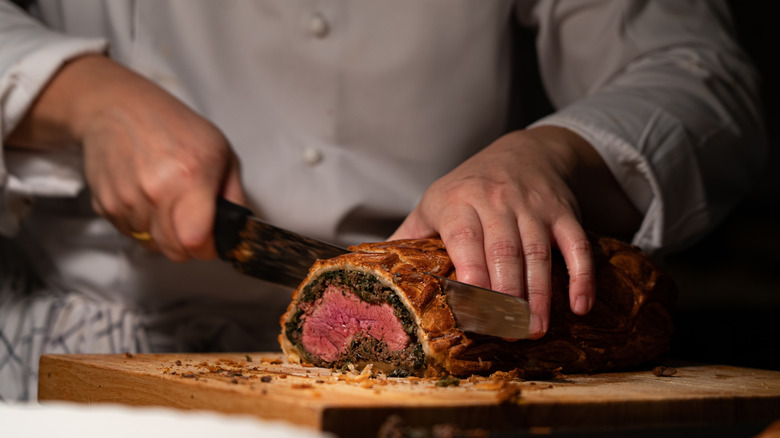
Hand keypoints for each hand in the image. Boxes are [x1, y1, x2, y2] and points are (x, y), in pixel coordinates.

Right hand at [7, 55, 245, 260]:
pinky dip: (142, 224)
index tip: (213, 241)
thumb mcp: (221, 152)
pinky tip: (147, 197)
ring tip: (168, 201)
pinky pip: (130, 233)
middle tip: (194, 225)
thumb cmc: (173, 126)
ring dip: (163, 232)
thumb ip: (234, 196)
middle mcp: (155, 192)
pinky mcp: (105, 204)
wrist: (117, 107)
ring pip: (151, 244)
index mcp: (190, 178)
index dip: (209, 248)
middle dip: (188, 245)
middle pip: (174, 251)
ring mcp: (127, 200)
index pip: (196, 242)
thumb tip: (239, 230)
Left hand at [390, 126, 640, 337]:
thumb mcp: (432, 203)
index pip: (464, 240)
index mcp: (457, 202)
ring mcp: (533, 206)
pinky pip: (576, 245)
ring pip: (538, 253)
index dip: (470, 276)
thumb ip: (406, 237)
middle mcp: (496, 200)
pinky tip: (581, 307)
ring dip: (540, 295)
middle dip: (506, 296)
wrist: (523, 151)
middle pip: (504, 252)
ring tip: (535, 329)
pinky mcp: (563, 212)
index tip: (472, 313)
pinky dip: (582, 276)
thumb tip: (366, 270)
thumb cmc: (468, 188)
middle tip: (507, 333)